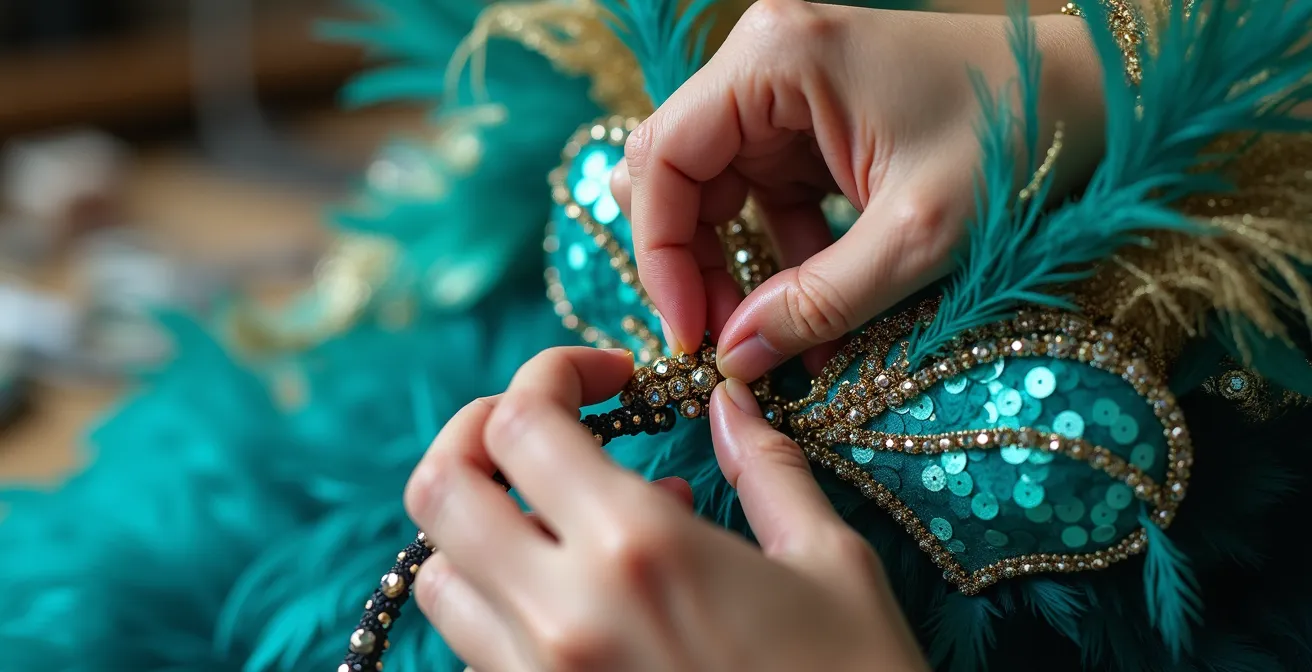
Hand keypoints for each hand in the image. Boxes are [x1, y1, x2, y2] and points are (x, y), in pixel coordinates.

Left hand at [404, 347, 927, 671]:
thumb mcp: (832, 566)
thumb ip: (768, 468)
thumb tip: (730, 401)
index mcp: (639, 549)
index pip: (519, 424)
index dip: (549, 375)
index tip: (606, 379)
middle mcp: (563, 615)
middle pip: (439, 490)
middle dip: (478, 436)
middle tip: (547, 427)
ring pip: (437, 579)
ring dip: (481, 528)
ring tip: (562, 519)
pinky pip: (474, 653)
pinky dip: (500, 604)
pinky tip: (584, 598)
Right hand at [611, 0, 1103, 378]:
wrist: (1100, 96)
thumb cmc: (1019, 140)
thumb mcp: (918, 236)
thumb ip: (818, 302)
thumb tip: (735, 360)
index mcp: (776, 57)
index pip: (665, 158)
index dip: (661, 256)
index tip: (690, 337)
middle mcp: (768, 60)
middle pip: (681, 175)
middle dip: (696, 267)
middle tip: (728, 348)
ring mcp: (790, 89)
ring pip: (720, 193)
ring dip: (740, 271)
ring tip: (779, 341)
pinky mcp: (816, 121)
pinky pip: (769, 196)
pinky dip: (784, 257)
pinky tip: (816, 312)